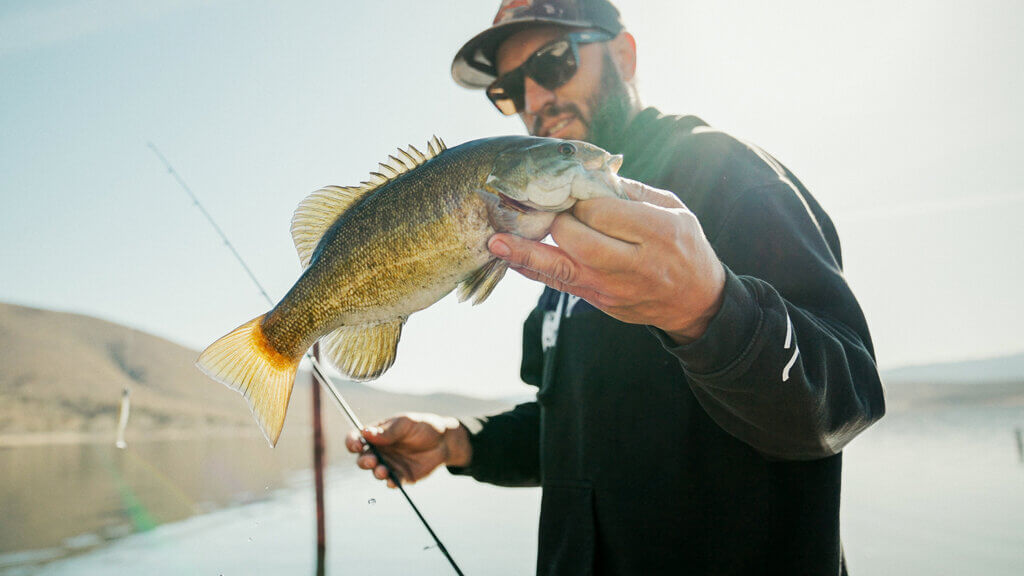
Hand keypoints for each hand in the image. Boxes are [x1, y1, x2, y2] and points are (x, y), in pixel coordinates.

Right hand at [344, 413, 470, 487]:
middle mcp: (380, 451)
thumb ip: (388, 431)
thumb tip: (365, 432)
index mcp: (377, 435)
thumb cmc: (424, 426)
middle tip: (372, 460)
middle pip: (362, 458)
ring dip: (376, 472)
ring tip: (383, 471)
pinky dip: (391, 483)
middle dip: (363, 461)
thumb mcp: (406, 424)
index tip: (356, 446)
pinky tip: (393, 481)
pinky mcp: (401, 476)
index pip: (357, 438)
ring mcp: (390, 464)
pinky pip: (392, 482)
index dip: (352, 442)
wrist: (445, 441)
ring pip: (375, 472)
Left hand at [487, 178, 725, 342]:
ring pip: (559, 266)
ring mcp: (610, 286)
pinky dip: (531, 269)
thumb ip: (633, 190)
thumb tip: (592, 170)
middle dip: (555, 217)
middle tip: (545, 204)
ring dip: (524, 251)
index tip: (570, 187)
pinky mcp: (597, 300)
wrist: (695, 302)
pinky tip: (509, 257)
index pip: (601, 210)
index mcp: (655, 232)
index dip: (579, 197)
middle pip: (575, 237)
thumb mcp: (672, 209)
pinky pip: (558, 283)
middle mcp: (630, 262)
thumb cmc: (685, 246)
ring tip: (495, 239)